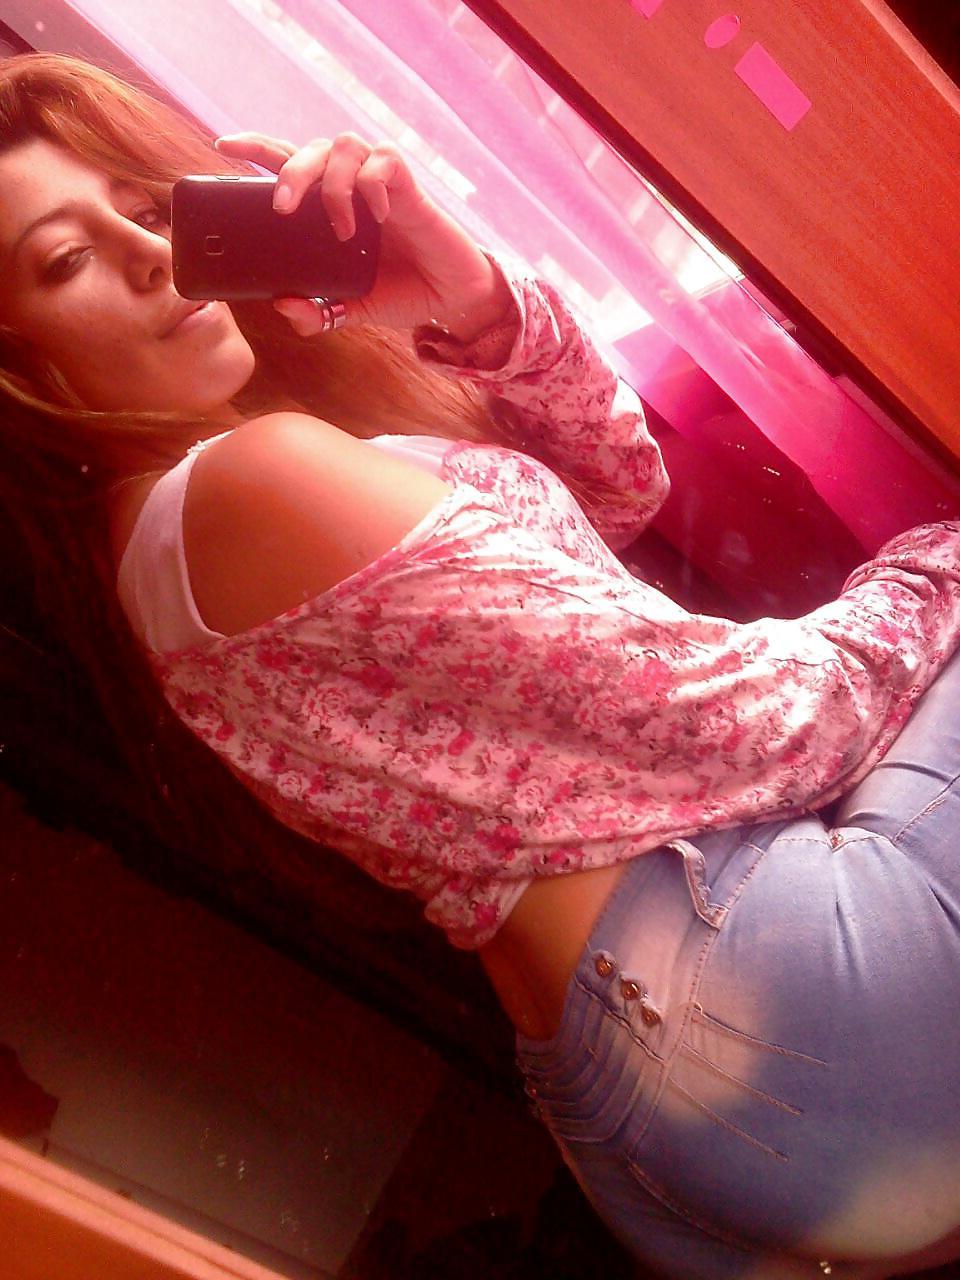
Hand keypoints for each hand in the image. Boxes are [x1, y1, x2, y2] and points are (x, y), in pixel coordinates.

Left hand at [213, 131, 515, 339]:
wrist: (450, 299)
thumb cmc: (401, 293)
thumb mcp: (351, 311)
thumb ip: (317, 312)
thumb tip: (281, 304)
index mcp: (330, 207)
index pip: (288, 163)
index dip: (256, 147)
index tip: (223, 147)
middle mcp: (351, 186)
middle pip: (310, 148)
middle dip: (290, 171)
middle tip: (282, 209)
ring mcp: (380, 183)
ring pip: (343, 145)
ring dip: (332, 183)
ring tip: (341, 228)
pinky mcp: (410, 187)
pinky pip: (384, 160)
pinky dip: (372, 183)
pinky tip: (375, 215)